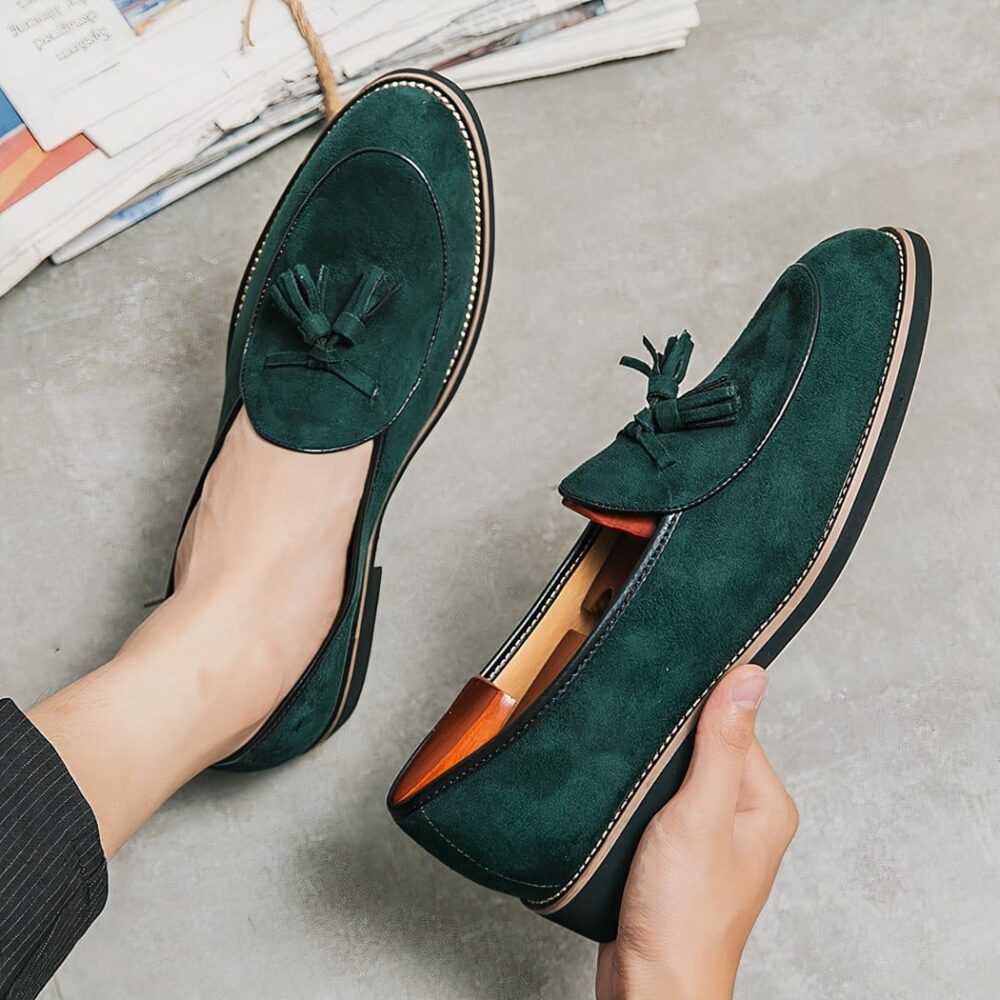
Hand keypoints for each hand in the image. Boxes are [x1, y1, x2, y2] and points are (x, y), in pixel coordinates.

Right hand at [595, 664, 797, 999]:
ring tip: (630, 775)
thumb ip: (722, 744)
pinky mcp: (680, 852)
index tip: (661, 698)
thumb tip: (750, 677)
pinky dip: (642, 795)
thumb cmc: (683, 917)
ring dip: (651, 770)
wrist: (651, 985)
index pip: (733, 725)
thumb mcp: (700, 816)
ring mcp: (712, 837)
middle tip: (638, 743)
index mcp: (765, 804)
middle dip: (669, 742)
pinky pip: (663, 804)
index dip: (695, 708)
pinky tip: (625, 798)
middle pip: (704, 747)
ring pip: (678, 775)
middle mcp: (745, 818)